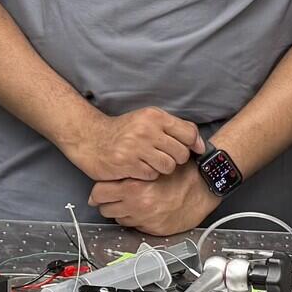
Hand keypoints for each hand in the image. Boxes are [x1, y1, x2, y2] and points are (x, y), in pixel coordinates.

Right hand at [64, 107, 201, 182]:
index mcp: (154, 116)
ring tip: (149, 162)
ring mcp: (137, 147)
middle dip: (175, 158)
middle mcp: (147, 129)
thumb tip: (200, 144)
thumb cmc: (123, 131)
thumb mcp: (147, 120)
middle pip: (181, 153)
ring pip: (168, 166)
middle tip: (162, 156)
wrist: (91, 138)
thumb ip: (174, 128)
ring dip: (161, 168)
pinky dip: (147, 174)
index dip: (194, 144)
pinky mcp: (128, 163)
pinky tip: (138, 167)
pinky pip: (152, 175)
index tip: (192, 150)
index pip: (189, 133)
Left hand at [88, 165, 215, 236]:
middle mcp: (138, 206)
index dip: (98, 192)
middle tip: (114, 198)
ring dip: (122, 212)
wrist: (203, 187)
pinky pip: (135, 226)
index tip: (100, 192)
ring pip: (119, 219)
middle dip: (108, 203)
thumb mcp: (152, 165)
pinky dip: (136, 220)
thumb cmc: (180, 173)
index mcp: (134, 187)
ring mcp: (146, 220)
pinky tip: (144, 210)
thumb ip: (129, 171)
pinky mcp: (154, 229)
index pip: (99, 193)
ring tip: (132, 203)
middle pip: (105, 209)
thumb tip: (109, 178)